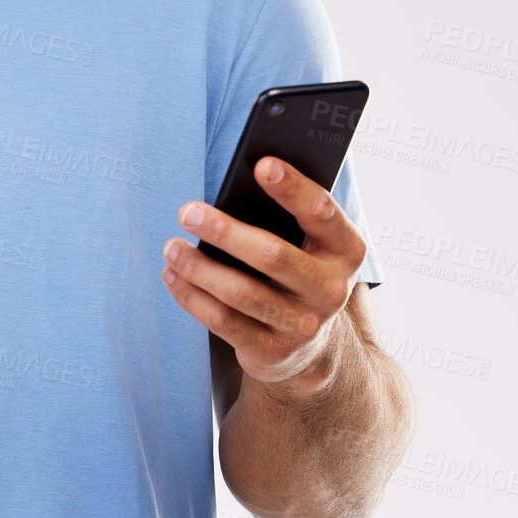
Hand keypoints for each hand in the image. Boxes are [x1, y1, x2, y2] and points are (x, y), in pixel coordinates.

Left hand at [160, 156, 369, 390]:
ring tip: (171, 246)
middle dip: (225, 232)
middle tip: (187, 212)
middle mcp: (332, 290)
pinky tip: (172, 274)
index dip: (293, 188)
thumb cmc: (297, 270)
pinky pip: (223, 321)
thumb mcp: (308, 243)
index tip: (261, 165)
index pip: (321, 212)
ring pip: (241, 293)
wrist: (310, 346)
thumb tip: (243, 176)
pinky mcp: (273, 352)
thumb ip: (287, 215)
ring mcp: (304, 325)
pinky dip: (191, 295)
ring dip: (199, 267)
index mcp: (346, 250)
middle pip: (273, 256)